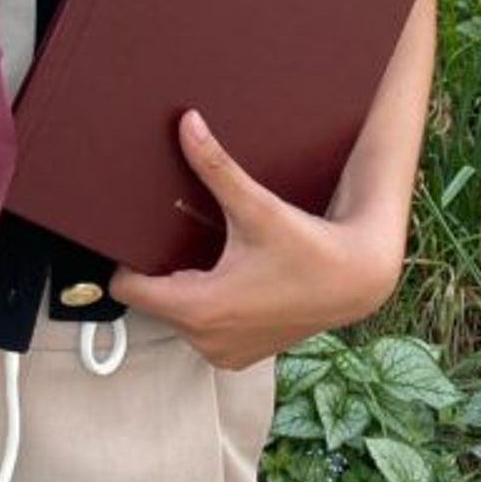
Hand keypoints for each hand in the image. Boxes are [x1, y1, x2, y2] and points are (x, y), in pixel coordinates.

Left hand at [108, 110, 406, 371]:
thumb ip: (215, 166)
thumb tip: (187, 123)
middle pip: (154, 300)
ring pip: (177, 316)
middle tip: (184, 238)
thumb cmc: (307, 247)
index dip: (126, 260)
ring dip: (186, 290)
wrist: (354, 281)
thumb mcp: (256, 206)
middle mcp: (206, 340)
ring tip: (210, 257)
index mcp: (200, 309)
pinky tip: (228, 280)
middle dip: (162, 271)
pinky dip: (207, 309)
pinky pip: (202, 331)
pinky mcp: (238, 358)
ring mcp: (222, 354)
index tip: (136, 236)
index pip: (128, 290)